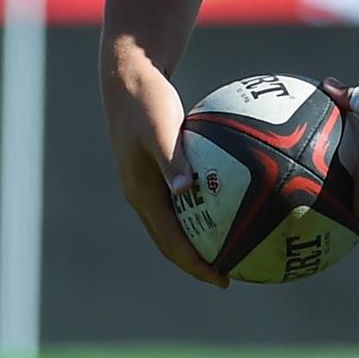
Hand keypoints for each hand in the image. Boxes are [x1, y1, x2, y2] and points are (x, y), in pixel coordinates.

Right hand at [101, 48, 228, 287]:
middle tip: (230, 275)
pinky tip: (231, 202)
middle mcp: (143, 196)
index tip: (223, 279)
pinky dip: (203, 211)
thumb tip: (187, 191)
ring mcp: (148, 186)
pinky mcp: (157, 171)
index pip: (171, 243)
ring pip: (175, 224)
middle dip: (198, 263)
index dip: (196, 265)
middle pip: (172, 242)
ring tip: (231, 250)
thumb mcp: (159, 128)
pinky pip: (182, 200)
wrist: (127, 78)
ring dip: (200, 241)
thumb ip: (172, 159)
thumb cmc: (146, 99)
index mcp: (142, 194)